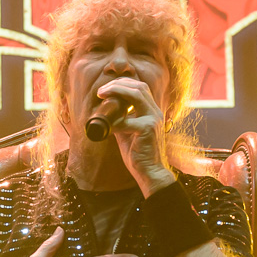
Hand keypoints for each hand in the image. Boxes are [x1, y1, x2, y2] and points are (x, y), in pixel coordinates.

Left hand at [97, 77, 175, 195]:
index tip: (106, 89)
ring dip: (117, 91)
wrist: (150, 172)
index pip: (141, 88)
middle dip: (118, 84)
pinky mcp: (148, 130)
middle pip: (139, 87)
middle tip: (101, 91)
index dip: (123, 84)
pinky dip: (114, 122)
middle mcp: (155, 112)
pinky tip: (107, 127)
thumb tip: (106, 113)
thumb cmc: (139, 154)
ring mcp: (153, 120)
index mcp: (152, 111)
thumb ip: (121, 120)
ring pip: (137, 94)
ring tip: (102, 95)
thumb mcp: (128, 132)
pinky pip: (127, 120)